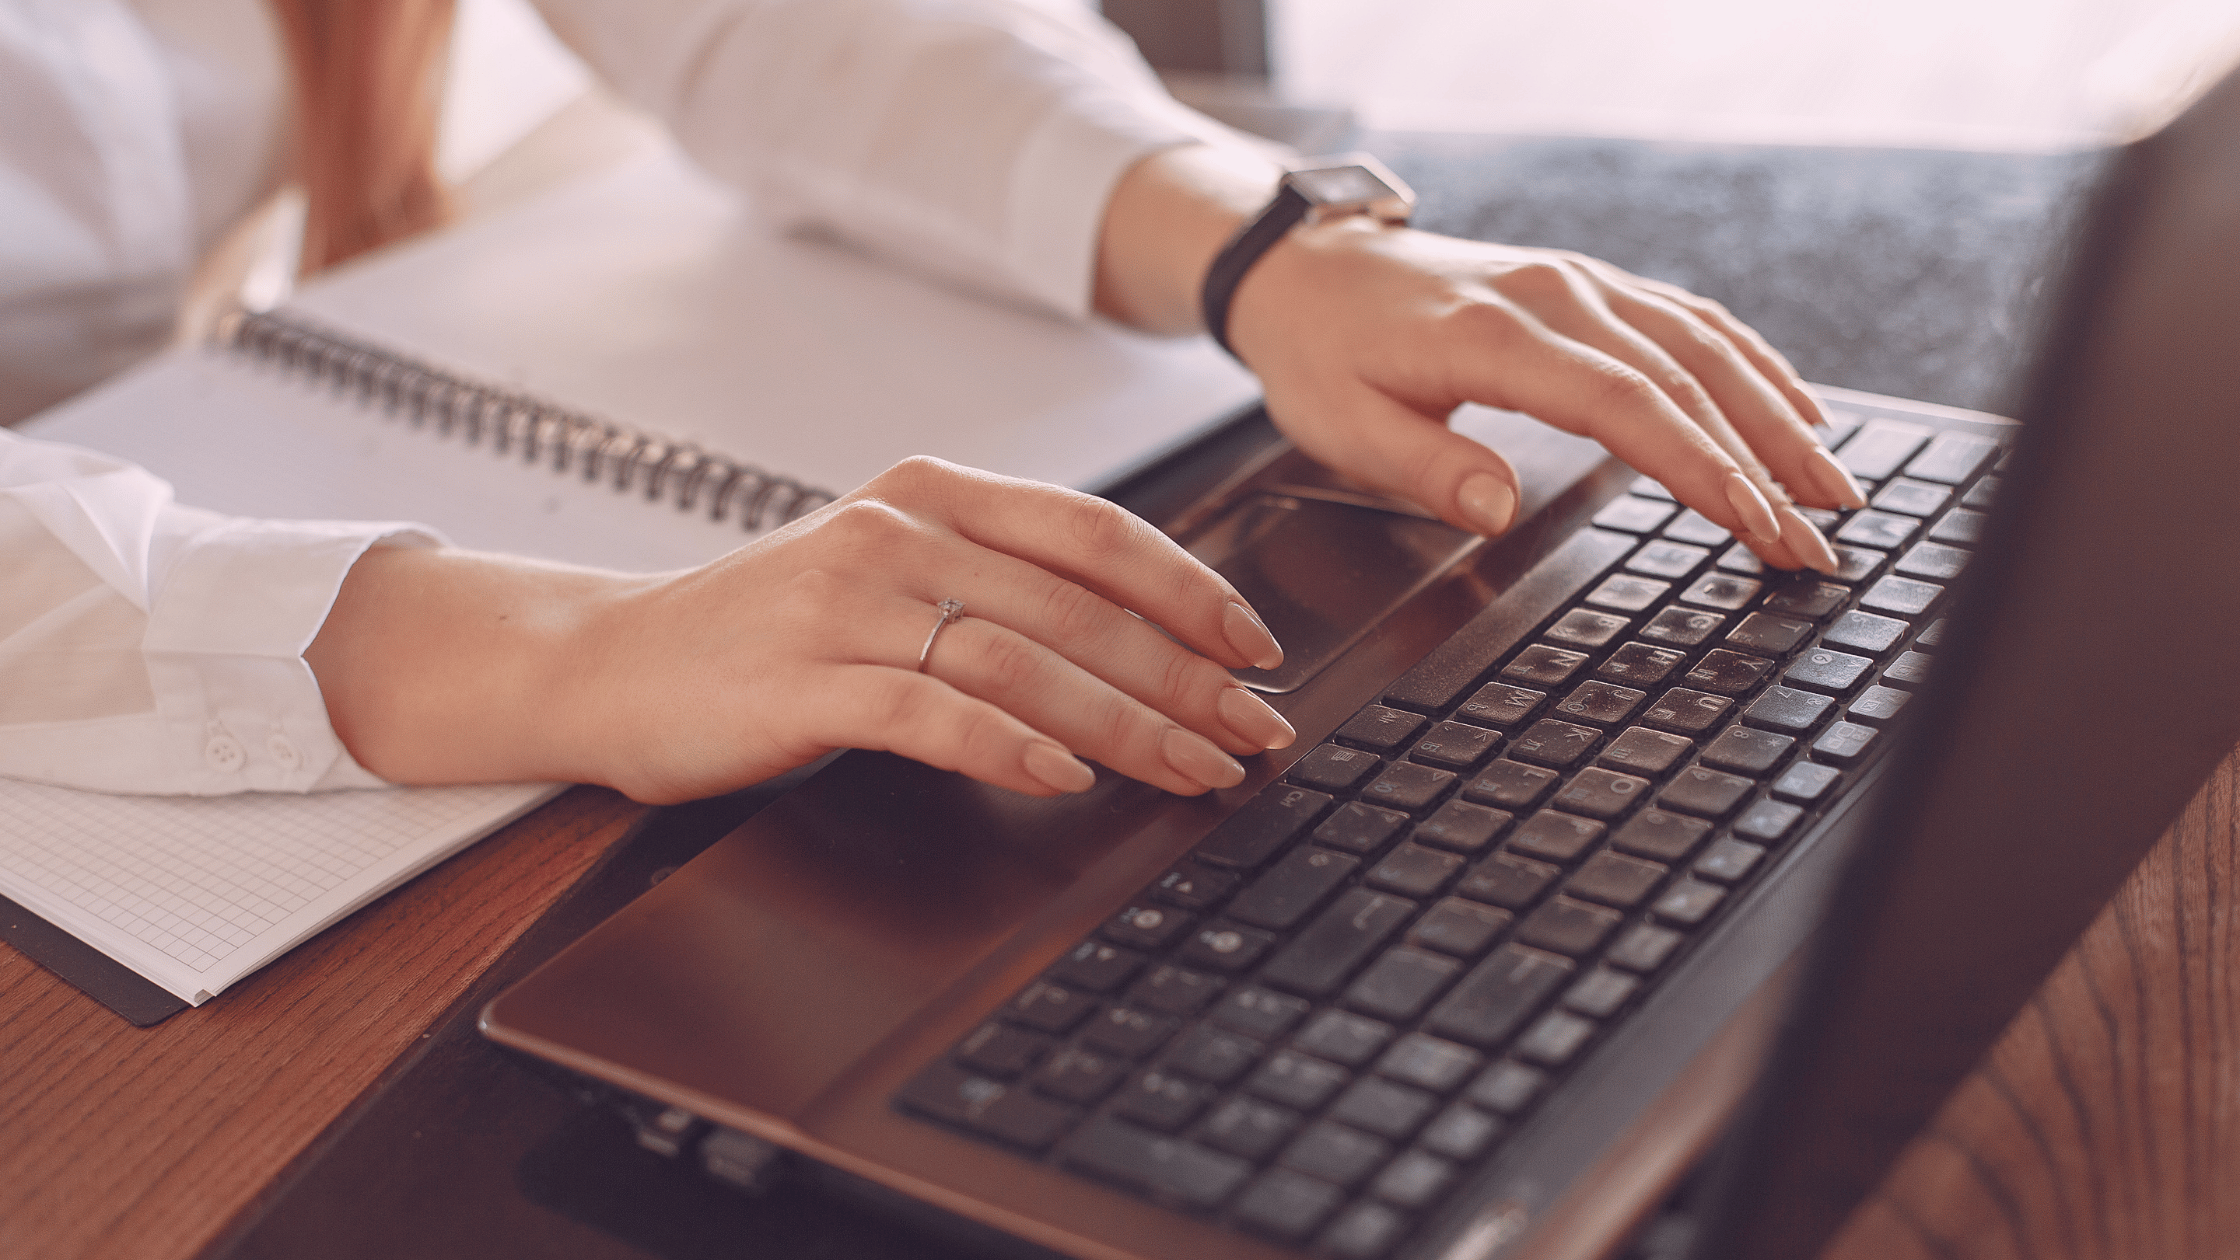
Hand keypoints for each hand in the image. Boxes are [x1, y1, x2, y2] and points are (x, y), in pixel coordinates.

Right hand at [309, 458, 1295, 804]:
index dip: (1190, 589)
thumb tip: (1142, 638)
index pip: (1092, 531)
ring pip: (1022, 658)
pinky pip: (928, 712)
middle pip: (1076, 605)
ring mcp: (847, 603)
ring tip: (1195, 769)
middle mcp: (896, 532)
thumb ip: (995, 583)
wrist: (609, 662)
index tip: (1258, 648)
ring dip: (1126, 722)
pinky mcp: (804, 680)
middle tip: (1256, 732)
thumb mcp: (888, 573)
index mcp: (930, 494)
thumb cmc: (766, 630)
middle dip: (1186, 677)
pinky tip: (1062, 778)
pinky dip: (1006, 746)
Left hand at [1229, 219, 1863, 570]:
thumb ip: (1424, 467)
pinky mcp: (1589, 286)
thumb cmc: (1323, 352)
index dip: (1700, 468)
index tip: (1756, 525)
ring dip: (1778, 417)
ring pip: (1706, 346)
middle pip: (1687, 380)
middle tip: (1819, 540)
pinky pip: (1690, 320)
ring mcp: (1581, 284)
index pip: (1627, 406)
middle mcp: (1558, 298)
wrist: (1309, 268)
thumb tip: (1499, 508)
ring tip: (1833, 488)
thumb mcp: (1341, 425)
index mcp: (1499, 338)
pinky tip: (1795, 410)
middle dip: (1764, 464)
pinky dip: (1753, 365)